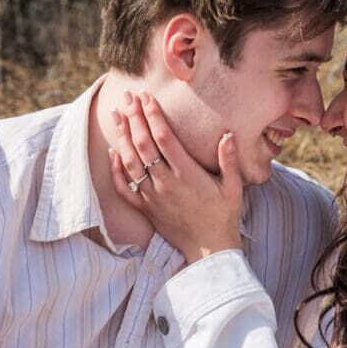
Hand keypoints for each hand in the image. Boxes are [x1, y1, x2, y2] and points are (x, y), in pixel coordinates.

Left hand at [108, 91, 243, 263]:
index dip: (153, 116)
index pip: (164, 139)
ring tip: (116, 115)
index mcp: (187, 175)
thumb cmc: (223, 216)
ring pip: (130, 163)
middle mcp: (166, 184)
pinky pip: (125, 188)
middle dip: (134, 118)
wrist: (209, 250)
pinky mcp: (146, 209)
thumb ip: (229, 160)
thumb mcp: (234, 188)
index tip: (146, 97)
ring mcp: (152, 197)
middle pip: (143, 145)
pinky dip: (116, 170)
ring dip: (122, 137)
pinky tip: (113, 153)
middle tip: (127, 96)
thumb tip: (227, 134)